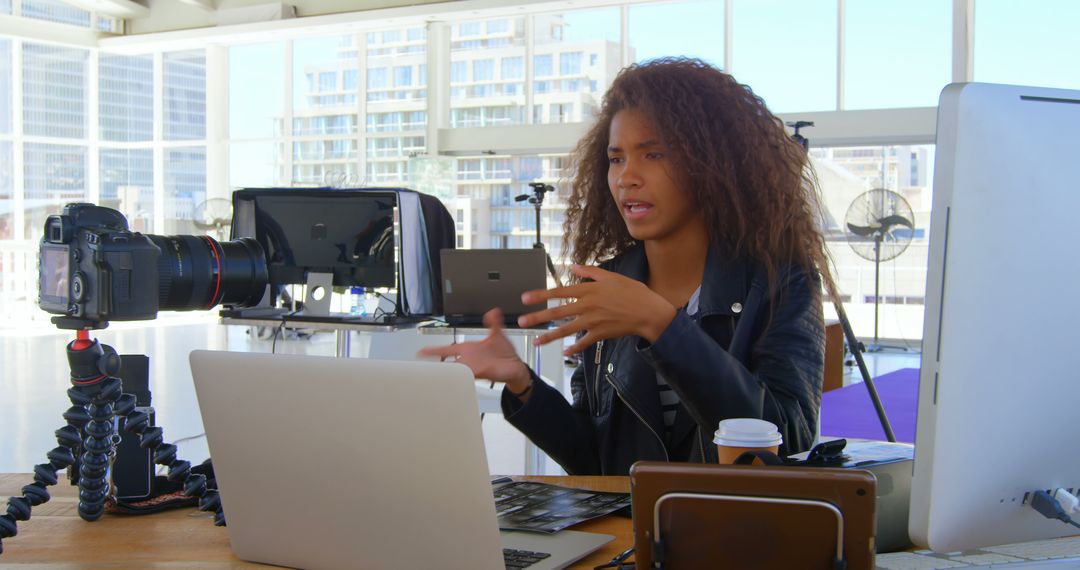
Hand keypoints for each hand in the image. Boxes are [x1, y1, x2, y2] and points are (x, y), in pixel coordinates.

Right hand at [417, 308, 531, 392]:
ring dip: (448, 369)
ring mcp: (474, 367)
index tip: (421, 351)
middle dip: (436, 362)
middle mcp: (469, 359)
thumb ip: (494, 323)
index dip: (434, 350)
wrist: (516, 367)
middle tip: (425, 363)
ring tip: (436, 370)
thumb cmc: (505, 354)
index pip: (448, 349)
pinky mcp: (481, 373)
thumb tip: (493, 311)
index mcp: (469, 349)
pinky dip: (462, 374)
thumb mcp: (498, 335)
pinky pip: (468, 375)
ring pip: (456, 369)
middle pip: (448, 361)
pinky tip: (457, 373)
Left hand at [516, 264, 676, 354]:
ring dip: (549, 336)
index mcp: (589, 290)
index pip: (559, 292)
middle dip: (538, 317)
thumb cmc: (633, 292)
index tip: (525, 298)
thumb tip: (573, 266)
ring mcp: (593, 322)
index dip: (541, 295)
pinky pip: (583, 343)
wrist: (649, 312)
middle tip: (522, 322)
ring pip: (566, 330)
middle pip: (557, 312)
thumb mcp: (612, 277)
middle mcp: (587, 306)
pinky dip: (574, 348)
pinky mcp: (600, 334)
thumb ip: (590, 272)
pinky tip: (565, 352)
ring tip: (536, 341)